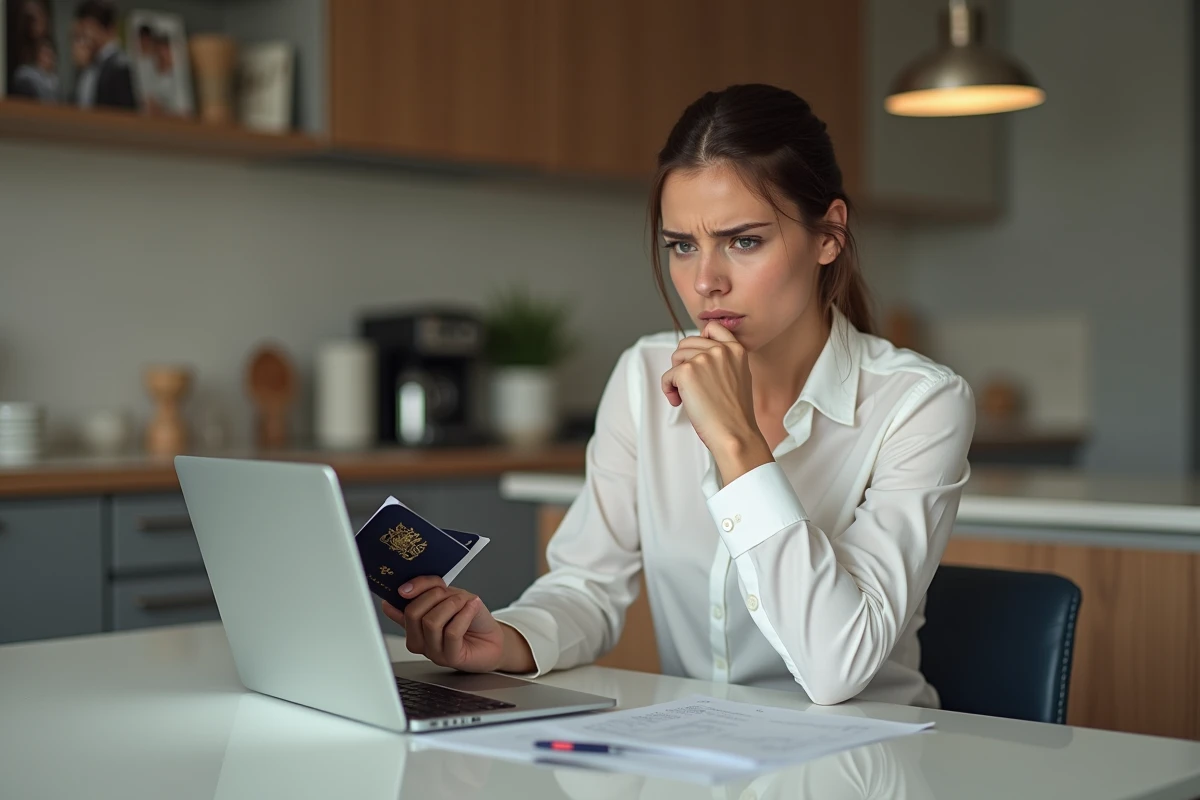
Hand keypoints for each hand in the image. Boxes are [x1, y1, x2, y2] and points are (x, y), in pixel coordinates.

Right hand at [382, 576, 532, 672]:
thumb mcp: (451, 594)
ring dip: (452, 605)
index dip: (408, 590)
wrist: (494, 638)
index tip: (413, 584)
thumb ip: (429, 589)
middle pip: (412, 613)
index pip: (400, 605)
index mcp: (414, 623)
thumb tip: (404, 588)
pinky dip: (464, 615)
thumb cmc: (472, 617)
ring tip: (465, 602)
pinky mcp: (450, 658)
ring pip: (431, 622)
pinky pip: (451, 632)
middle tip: (451, 593)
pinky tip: (472, 609)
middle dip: (435, 595)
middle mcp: (419, 639)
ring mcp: (432, 651)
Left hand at [661, 321, 772, 481]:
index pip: (712, 328)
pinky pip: (667, 376)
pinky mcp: (686, 372)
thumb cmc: (735, 414)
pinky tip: (679, 403)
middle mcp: (720, 349)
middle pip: (686, 344)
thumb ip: (724, 361)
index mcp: (736, 349)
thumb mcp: (739, 377)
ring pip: (675, 357)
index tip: (697, 359)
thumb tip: (699, 354)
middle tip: (690, 386)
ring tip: (686, 396)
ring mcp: (703, 359)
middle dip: (683, 363)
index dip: (699, 341)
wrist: (735, 434)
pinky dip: (668, 390)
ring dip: (676, 376)